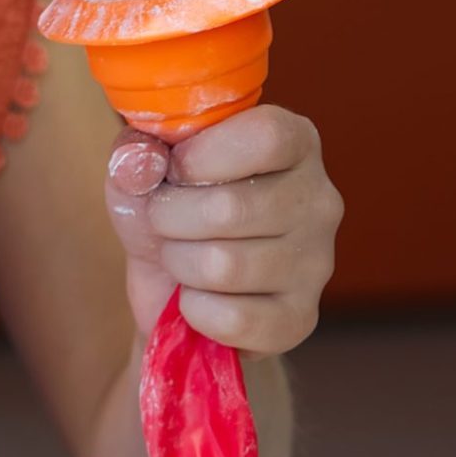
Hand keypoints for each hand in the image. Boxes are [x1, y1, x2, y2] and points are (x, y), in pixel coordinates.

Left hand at [104, 106, 340, 356]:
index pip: (266, 137)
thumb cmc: (172, 208)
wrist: (172, 286)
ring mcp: (317, 264)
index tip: (173, 169)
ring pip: (224, 266)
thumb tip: (139, 160)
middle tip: (164, 221)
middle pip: (230, 208)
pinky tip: (196, 296)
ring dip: (179, 262)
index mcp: (295, 143)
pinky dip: (194, 309)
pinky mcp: (300, 319)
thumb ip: (136, 150)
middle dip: (171, 217)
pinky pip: (233, 319)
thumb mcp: (144, 166)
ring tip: (180, 255)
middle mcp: (319, 200)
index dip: (201, 156)